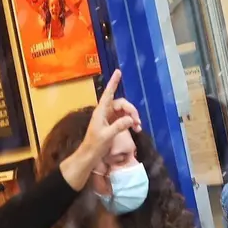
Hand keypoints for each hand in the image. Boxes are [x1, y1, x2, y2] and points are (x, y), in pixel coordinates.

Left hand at [60, 70, 142, 188]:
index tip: (118, 72)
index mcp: (101, 111)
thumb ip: (119, 126)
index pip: (108, 93)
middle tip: (137, 121)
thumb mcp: (107, 136)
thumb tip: (131, 119)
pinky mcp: (112, 125)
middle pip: (121, 104)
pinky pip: (124, 119)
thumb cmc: (95, 145)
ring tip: (138, 127)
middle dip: (131, 110)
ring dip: (132, 117)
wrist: (89, 155)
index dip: (113, 83)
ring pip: (124, 111)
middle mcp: (105, 112)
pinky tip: (136, 129)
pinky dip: (130, 122)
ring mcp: (109, 118)